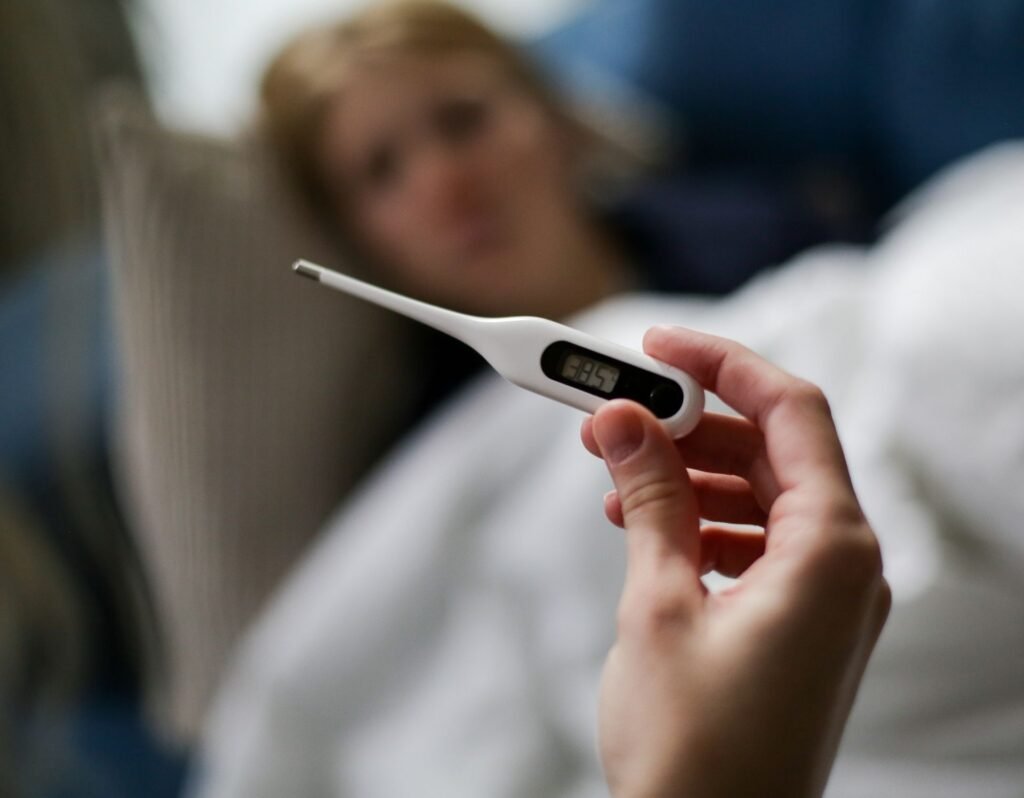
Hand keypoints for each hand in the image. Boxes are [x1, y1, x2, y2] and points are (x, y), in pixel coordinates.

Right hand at [581, 326, 889, 797]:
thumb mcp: (657, 604)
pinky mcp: (799, 624)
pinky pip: (756, 542)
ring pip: (760, 496)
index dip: (722, 363)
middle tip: (614, 411)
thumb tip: (621, 420)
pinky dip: (701, 521)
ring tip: (614, 474)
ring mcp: (826, 599)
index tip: (659, 343)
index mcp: (831, 550)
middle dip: (690, 422)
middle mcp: (844, 567)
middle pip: (772, 450)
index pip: (791, 410)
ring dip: (689, 473)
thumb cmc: (694, 751)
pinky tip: (644, 526)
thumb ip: (649, 499)